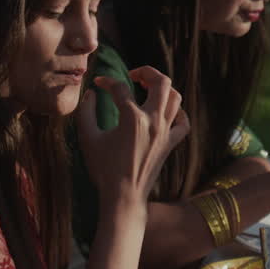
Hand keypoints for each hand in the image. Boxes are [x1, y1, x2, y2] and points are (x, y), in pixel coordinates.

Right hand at [76, 66, 189, 203]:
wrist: (124, 197)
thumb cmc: (104, 169)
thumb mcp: (88, 139)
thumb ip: (86, 112)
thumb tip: (91, 93)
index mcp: (132, 118)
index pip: (120, 88)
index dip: (107, 82)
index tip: (98, 84)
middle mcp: (153, 121)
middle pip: (161, 81)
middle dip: (146, 71)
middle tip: (133, 75)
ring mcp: (165, 132)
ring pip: (175, 98)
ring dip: (163, 88)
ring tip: (148, 89)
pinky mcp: (170, 144)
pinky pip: (183, 123)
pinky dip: (178, 113)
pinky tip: (167, 111)